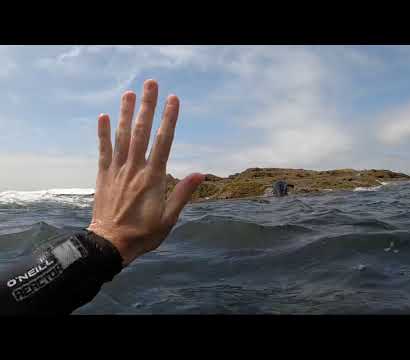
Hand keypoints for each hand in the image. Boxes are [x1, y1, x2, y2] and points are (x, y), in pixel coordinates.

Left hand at [88, 79, 204, 265]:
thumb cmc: (143, 234)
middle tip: (151, 84)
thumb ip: (182, 194)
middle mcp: (135, 169)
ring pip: (122, 137)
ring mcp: (117, 170)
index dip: (169, 119)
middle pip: (142, 132)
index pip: (164, 142)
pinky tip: (104, 116)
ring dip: (127, 113)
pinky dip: (103, 133)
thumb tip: (200, 173)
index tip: (173, 100)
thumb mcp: (169, 218)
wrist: (110, 245)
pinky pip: (103, 150)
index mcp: (153, 178)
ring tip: (129, 93)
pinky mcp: (104, 176)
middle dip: (147, 106)